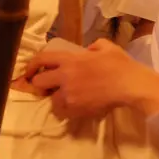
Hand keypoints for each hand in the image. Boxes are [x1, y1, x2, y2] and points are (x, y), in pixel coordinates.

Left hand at [27, 39, 158, 118]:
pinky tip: (76, 106)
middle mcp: (65, 77)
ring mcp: (69, 95)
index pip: (42, 59)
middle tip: (51, 86)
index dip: (31, 65)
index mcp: (71, 59)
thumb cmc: (120, 64)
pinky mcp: (75, 109)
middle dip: (42, 85)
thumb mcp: (107, 46)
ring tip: (69, 98)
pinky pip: (62, 112)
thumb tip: (88, 51)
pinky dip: (66, 110)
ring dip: (57, 99)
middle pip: (38, 83)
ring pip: (51, 100)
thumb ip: (94, 46)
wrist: (129, 85)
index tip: (29, 72)